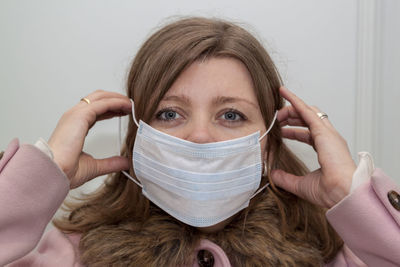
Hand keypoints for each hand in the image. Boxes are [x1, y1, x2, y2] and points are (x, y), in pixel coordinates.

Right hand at [48, 90, 131, 188]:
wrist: (54, 173)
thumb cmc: (64, 171)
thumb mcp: (95, 166)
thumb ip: (110, 163)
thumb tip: (125, 163)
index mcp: (74, 127)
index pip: (95, 111)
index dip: (111, 109)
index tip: (124, 111)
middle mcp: (73, 117)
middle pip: (97, 99)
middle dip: (114, 99)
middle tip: (130, 105)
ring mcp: (75, 114)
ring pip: (100, 97)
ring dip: (117, 98)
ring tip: (131, 103)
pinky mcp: (79, 116)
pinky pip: (102, 104)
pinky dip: (116, 102)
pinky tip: (126, 106)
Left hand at [270, 87, 355, 207]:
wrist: (342, 193)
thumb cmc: (330, 191)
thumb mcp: (301, 184)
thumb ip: (286, 178)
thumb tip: (273, 175)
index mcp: (326, 150)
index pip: (308, 134)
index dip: (293, 131)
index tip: (281, 130)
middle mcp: (328, 139)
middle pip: (307, 120)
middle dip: (291, 118)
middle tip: (276, 120)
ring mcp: (327, 134)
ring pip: (307, 112)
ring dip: (291, 109)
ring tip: (276, 111)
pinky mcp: (323, 131)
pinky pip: (306, 110)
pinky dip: (294, 100)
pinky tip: (284, 93)